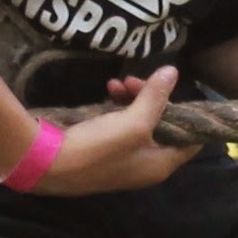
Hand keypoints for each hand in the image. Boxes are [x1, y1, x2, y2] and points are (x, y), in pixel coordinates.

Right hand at [29, 65, 190, 196]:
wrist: (46, 163)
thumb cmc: (98, 148)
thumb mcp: (133, 121)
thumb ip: (156, 97)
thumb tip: (173, 72)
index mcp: (160, 164)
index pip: (190, 141)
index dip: (188, 115)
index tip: (179, 90)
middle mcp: (146, 165)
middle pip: (162, 126)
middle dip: (153, 99)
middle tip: (136, 80)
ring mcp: (124, 159)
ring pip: (139, 122)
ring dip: (131, 99)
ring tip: (116, 83)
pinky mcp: (104, 151)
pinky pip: (119, 125)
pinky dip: (116, 108)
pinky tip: (106, 92)